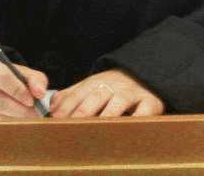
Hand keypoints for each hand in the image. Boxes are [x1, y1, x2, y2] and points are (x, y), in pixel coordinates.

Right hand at [0, 51, 48, 118]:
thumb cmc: (0, 76)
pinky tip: (9, 128)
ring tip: (24, 123)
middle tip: (34, 117)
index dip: (18, 91)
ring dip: (9, 122)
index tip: (31, 101)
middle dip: (17, 111)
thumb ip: (34, 79)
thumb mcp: (17, 71)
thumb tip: (40, 93)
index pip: (0, 76)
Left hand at [49, 69, 163, 117]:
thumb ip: (71, 95)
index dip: (67, 107)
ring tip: (98, 128)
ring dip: (108, 114)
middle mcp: (113, 86)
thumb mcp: (91, 87)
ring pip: (119, 102)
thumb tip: (52, 107)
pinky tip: (128, 128)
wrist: (143, 74)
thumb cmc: (113, 87)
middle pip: (96, 97)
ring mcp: (132, 93)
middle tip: (73, 126)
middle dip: (83, 111)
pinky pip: (145, 110)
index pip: (78, 94)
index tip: (57, 120)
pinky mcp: (150, 101)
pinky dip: (137, 118)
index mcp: (96, 83)